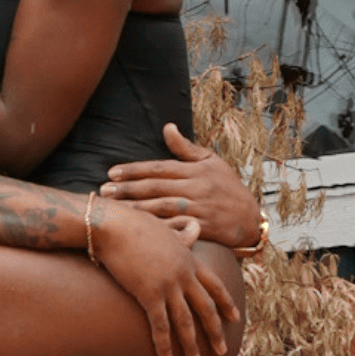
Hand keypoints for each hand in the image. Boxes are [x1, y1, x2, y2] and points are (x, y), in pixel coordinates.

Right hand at [91, 199, 239, 355]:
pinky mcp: (149, 294)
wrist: (115, 226)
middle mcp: (184, 275)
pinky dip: (164, 344)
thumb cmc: (135, 225)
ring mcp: (169, 285)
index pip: (215, 285)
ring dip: (191, 345)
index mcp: (190, 259)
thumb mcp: (166, 228)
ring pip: (186, 321)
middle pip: (206, 308)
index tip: (235, 318)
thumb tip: (195, 226)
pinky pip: (160, 325)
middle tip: (222, 350)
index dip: (226, 303)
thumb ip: (183, 234)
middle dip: (215, 331)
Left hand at [100, 124, 261, 249]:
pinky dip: (156, 227)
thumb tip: (167, 127)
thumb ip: (186, 148)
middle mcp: (196, 187)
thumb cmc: (229, 188)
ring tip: (114, 208)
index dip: (134, 170)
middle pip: (156, 186)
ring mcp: (199, 208)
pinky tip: (138, 228)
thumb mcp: (213, 162)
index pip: (159, 168)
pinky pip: (175, 226)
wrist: (251, 219)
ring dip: (135, 207)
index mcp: (196, 170)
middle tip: (103, 191)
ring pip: (161, 206)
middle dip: (127, 188)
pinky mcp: (202, 227)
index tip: (111, 172)